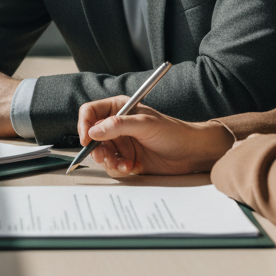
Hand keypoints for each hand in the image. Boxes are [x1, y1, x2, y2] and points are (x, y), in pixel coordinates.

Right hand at [76, 96, 233, 177]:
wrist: (191, 153)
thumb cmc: (173, 132)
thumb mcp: (145, 124)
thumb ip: (119, 125)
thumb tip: (94, 130)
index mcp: (119, 108)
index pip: (91, 112)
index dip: (85, 124)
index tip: (86, 139)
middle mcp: (117, 125)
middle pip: (92, 135)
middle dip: (96, 148)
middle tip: (104, 156)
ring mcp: (121, 142)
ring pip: (100, 152)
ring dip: (108, 160)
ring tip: (122, 163)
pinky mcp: (126, 158)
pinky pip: (112, 165)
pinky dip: (118, 168)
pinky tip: (131, 167)